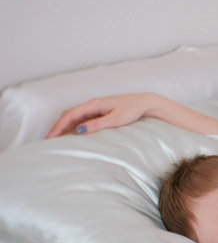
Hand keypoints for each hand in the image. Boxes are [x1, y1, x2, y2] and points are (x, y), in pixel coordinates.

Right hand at [46, 93, 160, 137]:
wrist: (144, 103)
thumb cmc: (132, 110)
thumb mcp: (115, 119)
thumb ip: (98, 124)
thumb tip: (80, 130)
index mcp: (94, 104)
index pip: (71, 115)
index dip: (59, 125)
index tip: (51, 136)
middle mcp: (93, 104)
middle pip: (70, 114)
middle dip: (58, 126)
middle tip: (48, 139)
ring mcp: (96, 107)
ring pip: (75, 116)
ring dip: (64, 125)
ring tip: (56, 137)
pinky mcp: (100, 111)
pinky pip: (83, 118)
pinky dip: (74, 125)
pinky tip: (71, 133)